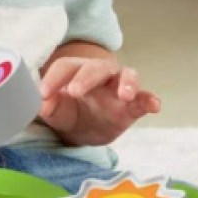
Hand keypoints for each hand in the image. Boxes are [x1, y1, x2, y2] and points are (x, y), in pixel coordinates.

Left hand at [38, 57, 160, 145]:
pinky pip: (144, 99)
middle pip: (96, 67)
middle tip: (75, 91)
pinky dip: (150, 100)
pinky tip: (154, 106)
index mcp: (76, 72)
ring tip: (124, 95)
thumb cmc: (69, 112)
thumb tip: (44, 101)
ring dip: (127, 83)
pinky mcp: (132, 106)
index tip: (43, 93)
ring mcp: (118, 89)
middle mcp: (99, 75)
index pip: (66, 67)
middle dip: (87, 77)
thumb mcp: (54, 111)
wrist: (84, 130)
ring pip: (127, 75)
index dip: (54, 78)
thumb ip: (48, 105)